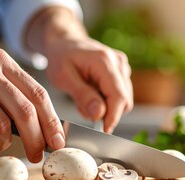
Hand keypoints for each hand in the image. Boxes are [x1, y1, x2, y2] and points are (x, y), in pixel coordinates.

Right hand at [0, 42, 64, 162]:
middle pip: (24, 110)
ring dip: (3, 142)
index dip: (51, 121)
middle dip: (35, 139)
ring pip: (0, 124)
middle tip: (36, 155)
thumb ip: (12, 98)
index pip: (37, 93)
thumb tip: (42, 131)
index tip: (58, 142)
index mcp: (1, 61)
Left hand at [27, 7, 132, 132]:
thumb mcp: (63, 77)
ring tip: (84, 97)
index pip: (118, 96)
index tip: (103, 131)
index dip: (113, 117)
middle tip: (83, 108)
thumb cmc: (61, 57)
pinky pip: (120, 94)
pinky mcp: (122, 72)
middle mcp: (118, 62)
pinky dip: (106, 100)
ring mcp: (122, 66)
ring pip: (123, 99)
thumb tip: (99, 114)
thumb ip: (82, 95)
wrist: (64, 42)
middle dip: (107, 112)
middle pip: (124, 100)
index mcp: (104, 61)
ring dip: (105, 107)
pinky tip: (91, 93)